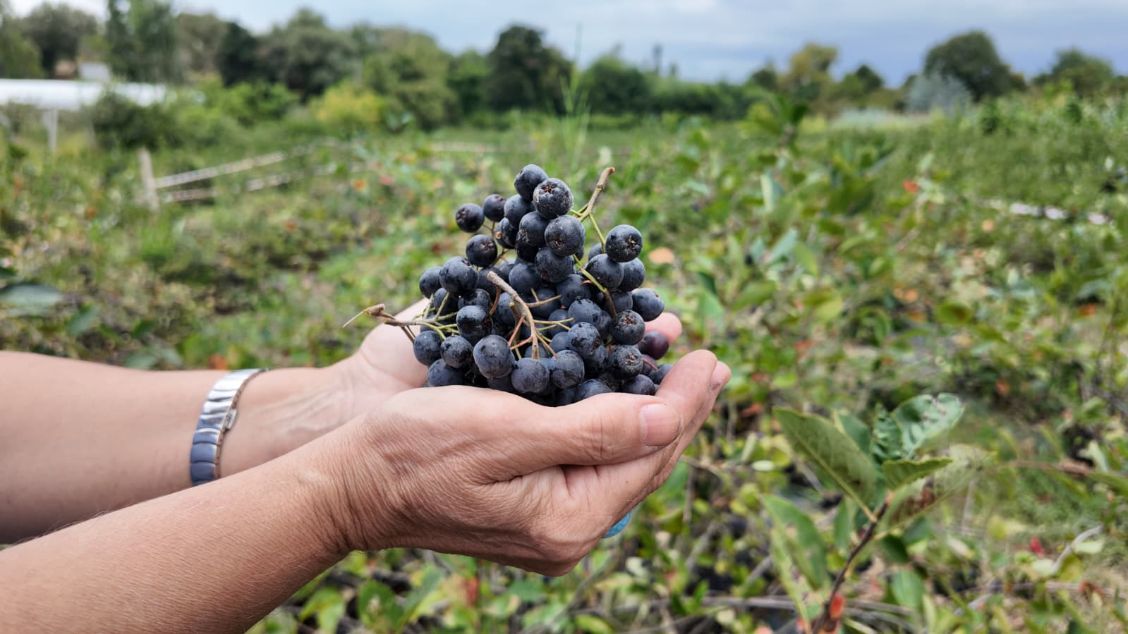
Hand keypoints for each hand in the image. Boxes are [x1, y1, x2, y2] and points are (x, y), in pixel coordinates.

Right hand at [324, 349, 729, 574]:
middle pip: (643, 462)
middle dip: (678, 408)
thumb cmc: (418, 449)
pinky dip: (613, 424)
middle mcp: (568, 532)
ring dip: (651, 413)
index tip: (712, 356)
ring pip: (620, 462)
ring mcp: (550, 526)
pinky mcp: (532, 509)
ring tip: (683, 372)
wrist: (350, 483)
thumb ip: (595, 430)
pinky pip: (590, 464)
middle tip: (711, 362)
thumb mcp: (508, 431)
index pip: (650, 454)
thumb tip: (672, 418)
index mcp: (569, 520)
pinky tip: (627, 397)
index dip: (686, 402)